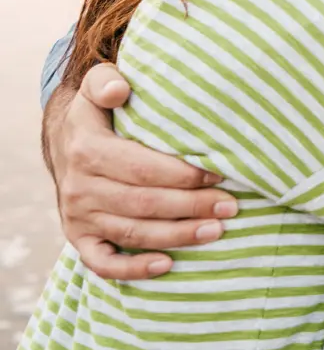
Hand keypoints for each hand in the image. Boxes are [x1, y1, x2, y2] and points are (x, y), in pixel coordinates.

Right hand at [52, 62, 237, 279]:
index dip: (182, 174)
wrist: (66, 141)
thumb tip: (119, 90)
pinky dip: (133, 270)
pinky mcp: (79, 238)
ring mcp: (77, 216)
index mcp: (87, 149)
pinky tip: (168, 265)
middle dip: (191, 206)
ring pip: (131, 233)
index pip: (141, 168)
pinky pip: (102, 263)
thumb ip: (106, 80)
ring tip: (217, 231)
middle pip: (143, 203)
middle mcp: (79, 187)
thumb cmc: (100, 112)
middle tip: (231, 205)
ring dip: (177, 236)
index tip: (219, 173)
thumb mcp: (98, 86)